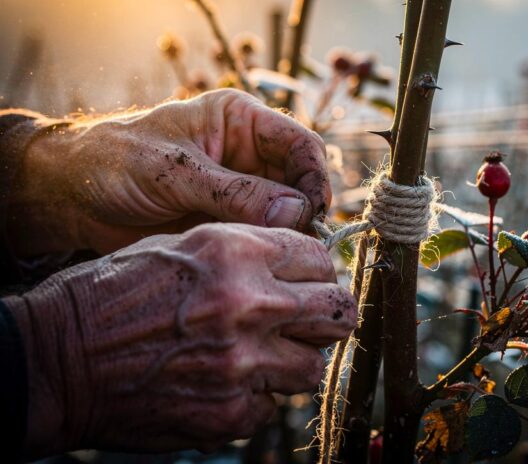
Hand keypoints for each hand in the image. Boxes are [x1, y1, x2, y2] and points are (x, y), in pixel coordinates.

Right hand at [4, 223, 355, 456]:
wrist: (57, 360)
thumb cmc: (112, 295)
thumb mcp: (179, 246)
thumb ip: (246, 252)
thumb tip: (295, 267)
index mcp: (236, 252)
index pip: (320, 257)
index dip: (315, 270)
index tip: (305, 281)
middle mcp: (249, 303)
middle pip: (338, 310)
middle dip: (327, 315)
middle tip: (309, 320)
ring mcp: (242, 363)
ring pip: (312, 366)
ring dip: (293, 361)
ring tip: (261, 356)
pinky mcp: (229, 414)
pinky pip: (271, 406)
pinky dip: (255, 398)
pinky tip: (222, 384)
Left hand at [10, 89, 330, 255]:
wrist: (70, 195)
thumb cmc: (115, 162)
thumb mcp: (174, 172)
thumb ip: (235, 192)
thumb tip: (295, 212)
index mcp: (240, 122)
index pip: (300, 143)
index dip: (314, 175)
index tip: (314, 211)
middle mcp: (248, 156)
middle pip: (300, 181)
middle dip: (306, 210)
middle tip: (304, 243)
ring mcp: (241, 192)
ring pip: (286, 214)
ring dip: (289, 235)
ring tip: (286, 259)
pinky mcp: (228, 222)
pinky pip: (261, 237)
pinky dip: (267, 251)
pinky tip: (264, 267)